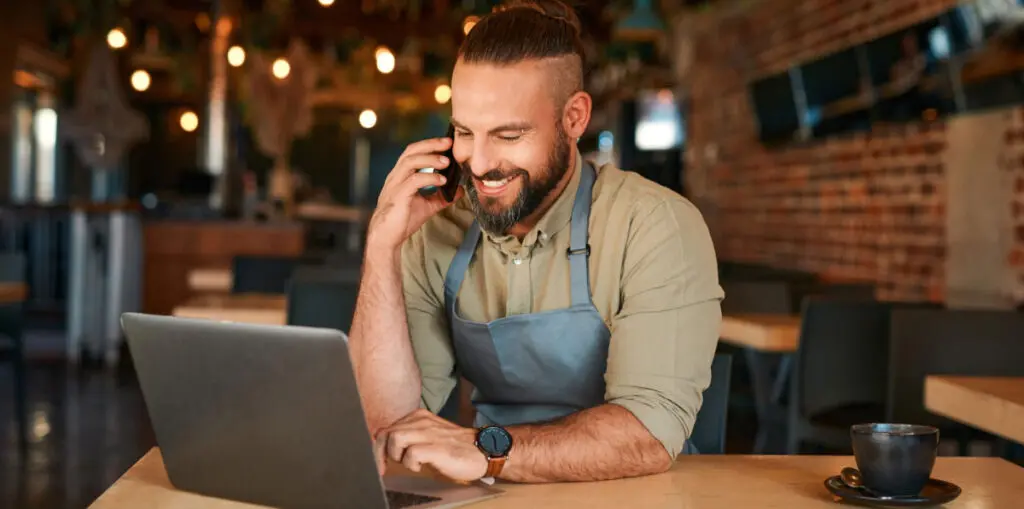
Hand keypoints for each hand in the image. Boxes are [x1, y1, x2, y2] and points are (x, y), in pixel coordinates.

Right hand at [366, 137, 462, 251]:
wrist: (386, 238)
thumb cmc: (402, 221)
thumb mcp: (427, 206)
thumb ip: (442, 197)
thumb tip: (459, 190)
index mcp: (401, 175)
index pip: (414, 152)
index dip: (430, 145)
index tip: (448, 143)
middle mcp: (396, 176)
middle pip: (411, 151)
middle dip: (431, 144)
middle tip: (449, 143)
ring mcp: (395, 185)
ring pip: (410, 162)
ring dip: (430, 159)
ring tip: (447, 162)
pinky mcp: (398, 196)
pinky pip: (413, 181)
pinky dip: (429, 178)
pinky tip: (442, 181)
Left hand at [375, 409, 487, 481]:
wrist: (483, 450)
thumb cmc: (455, 447)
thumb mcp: (428, 437)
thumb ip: (409, 437)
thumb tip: (384, 445)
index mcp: (418, 417)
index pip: (387, 428)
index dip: (379, 447)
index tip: (380, 462)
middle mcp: (422, 421)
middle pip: (386, 433)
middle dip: (381, 454)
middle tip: (386, 467)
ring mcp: (429, 433)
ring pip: (395, 438)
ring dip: (396, 455)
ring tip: (408, 463)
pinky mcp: (436, 447)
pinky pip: (411, 453)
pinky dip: (410, 463)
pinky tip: (420, 467)